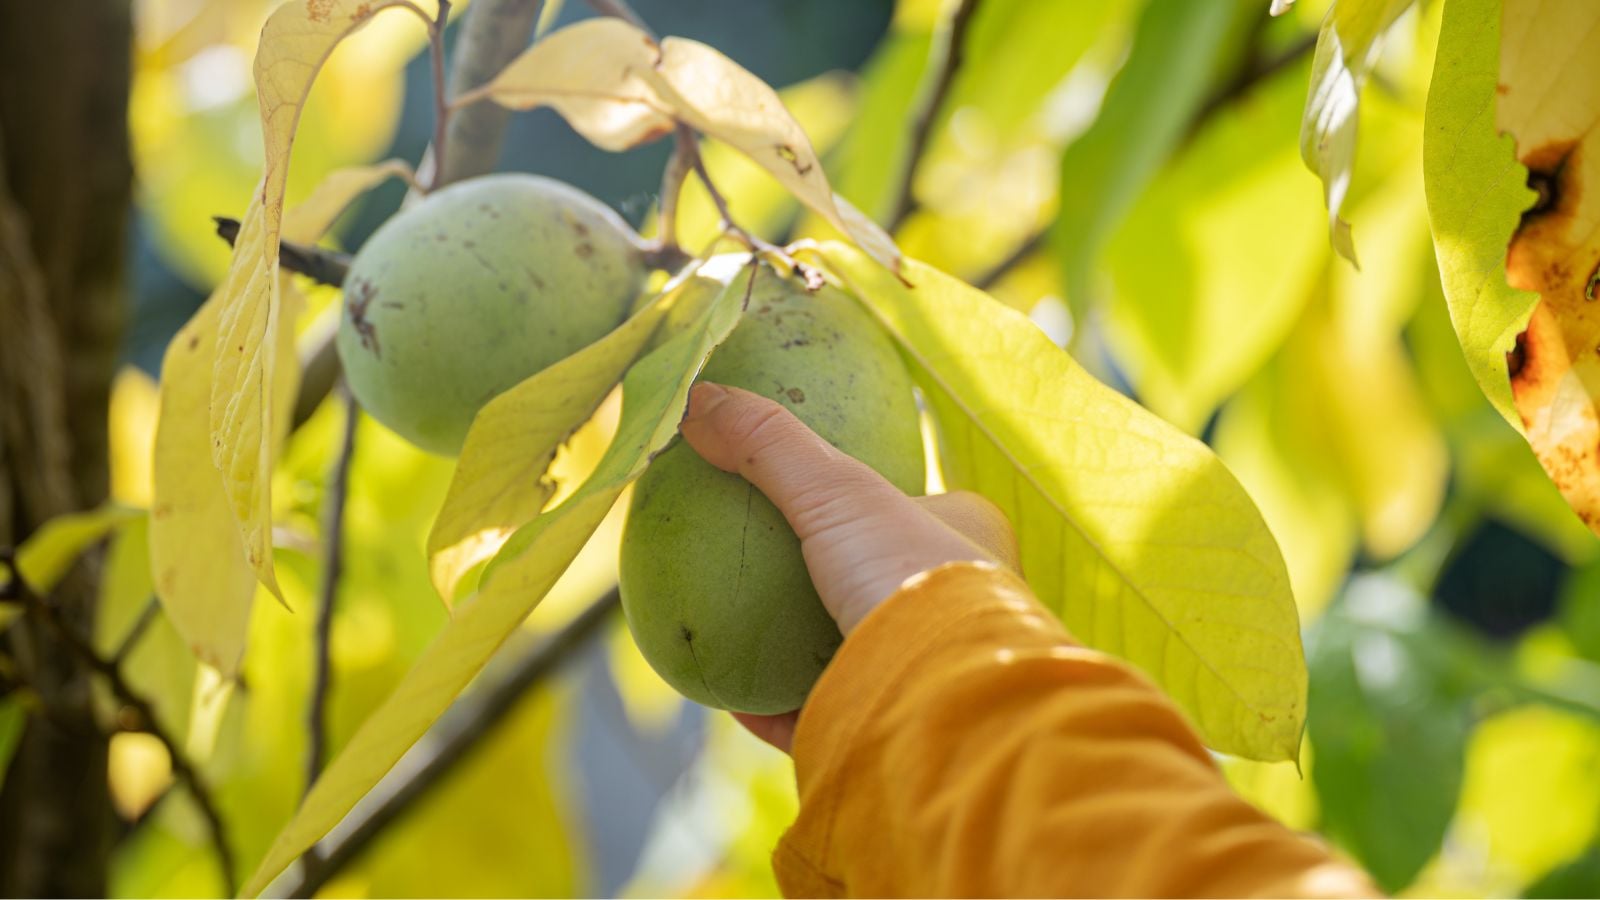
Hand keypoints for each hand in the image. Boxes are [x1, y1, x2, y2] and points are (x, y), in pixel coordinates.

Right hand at [678, 382, 1019, 750]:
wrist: (944, 699)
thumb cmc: (910, 574)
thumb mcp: (836, 489)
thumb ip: (770, 444)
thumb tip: (695, 396)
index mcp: (972, 546)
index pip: (920, 510)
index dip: (869, 500)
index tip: (810, 498)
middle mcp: (962, 610)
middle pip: (881, 584)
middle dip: (828, 578)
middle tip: (764, 567)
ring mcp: (926, 675)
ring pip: (856, 654)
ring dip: (797, 647)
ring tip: (734, 630)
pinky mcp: (890, 730)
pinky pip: (824, 715)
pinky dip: (776, 708)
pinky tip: (730, 699)